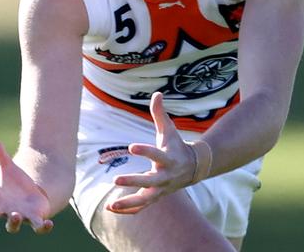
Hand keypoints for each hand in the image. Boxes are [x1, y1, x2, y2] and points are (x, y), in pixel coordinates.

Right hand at [0, 132, 53, 233]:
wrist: (33, 196)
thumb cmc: (15, 183)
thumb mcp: (6, 165)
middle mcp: (2, 209)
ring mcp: (17, 216)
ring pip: (11, 225)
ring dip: (13, 222)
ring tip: (16, 215)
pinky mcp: (34, 218)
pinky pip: (37, 226)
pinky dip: (43, 227)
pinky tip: (49, 223)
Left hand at [106, 92, 195, 213]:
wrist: (193, 168)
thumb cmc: (176, 145)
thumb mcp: (169, 129)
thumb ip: (160, 113)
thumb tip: (157, 93)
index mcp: (168, 158)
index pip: (156, 155)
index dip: (145, 151)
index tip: (130, 146)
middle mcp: (166, 176)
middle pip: (150, 181)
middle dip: (133, 181)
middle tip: (115, 179)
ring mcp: (161, 189)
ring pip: (146, 200)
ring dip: (128, 203)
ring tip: (111, 205)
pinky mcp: (156, 197)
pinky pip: (143, 207)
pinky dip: (129, 210)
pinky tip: (112, 210)